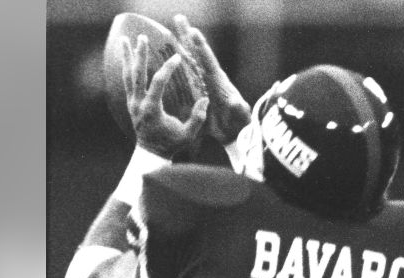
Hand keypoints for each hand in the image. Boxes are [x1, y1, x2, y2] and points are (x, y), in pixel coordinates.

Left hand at [121, 34, 207, 156]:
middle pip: (137, 74)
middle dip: (140, 55)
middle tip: (142, 38)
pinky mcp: (131, 103)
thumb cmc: (171, 144)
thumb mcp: (187, 135)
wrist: (150, 153)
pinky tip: (125, 55)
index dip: (168, 68)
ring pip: (128, 75)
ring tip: (125, 39)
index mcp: (152, 110)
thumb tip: (206, 100)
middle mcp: (138, 104)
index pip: (158, 83)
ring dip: (127, 57)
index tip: (177, 57)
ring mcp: (132, 103)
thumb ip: (197, 119)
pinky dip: (126, 67)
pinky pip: (127, 81)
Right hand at [172, 14, 251, 143]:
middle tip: (178, 18)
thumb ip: (239, 109)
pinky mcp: (196, 90)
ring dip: (178, 44)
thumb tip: (236, 102)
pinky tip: (163, 55)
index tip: (195, 32)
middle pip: (196, 54)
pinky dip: (173, 63)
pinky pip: (182, 74)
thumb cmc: (238, 125)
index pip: (209, 62)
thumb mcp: (240, 118)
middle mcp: (210, 78)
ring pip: (187, 60)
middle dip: (188, 36)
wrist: (234, 133)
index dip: (202, 48)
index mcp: (219, 83)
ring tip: (168, 29)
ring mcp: (202, 83)